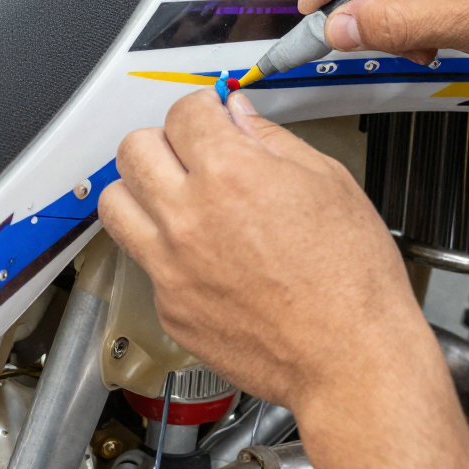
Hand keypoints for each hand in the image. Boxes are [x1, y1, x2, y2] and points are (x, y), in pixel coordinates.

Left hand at [98, 89, 434, 422]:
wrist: (350, 360)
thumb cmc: (352, 283)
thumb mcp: (328, 184)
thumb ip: (271, 141)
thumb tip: (239, 115)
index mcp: (230, 175)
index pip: (182, 112)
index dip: (201, 108)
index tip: (211, 118)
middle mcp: (188, 217)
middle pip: (134, 149)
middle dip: (164, 140)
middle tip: (190, 152)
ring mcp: (171, 266)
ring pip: (115, 203)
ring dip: (141, 190)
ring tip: (173, 197)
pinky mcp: (169, 308)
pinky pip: (142, 260)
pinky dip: (163, 249)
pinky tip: (199, 253)